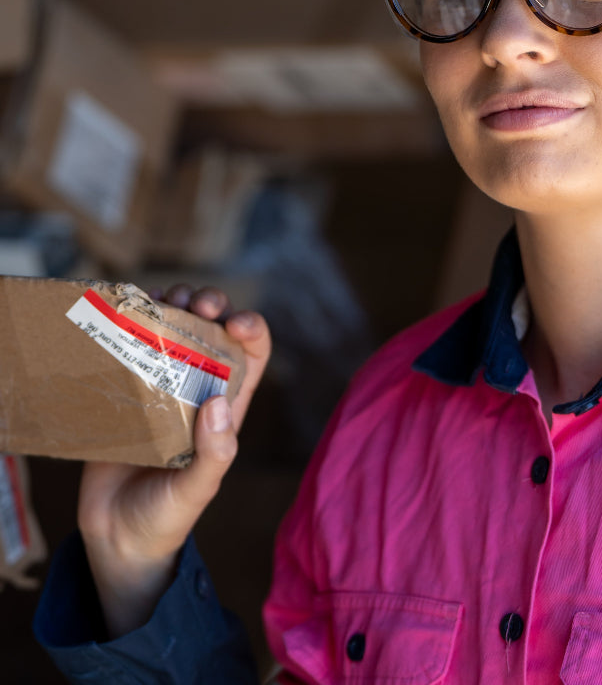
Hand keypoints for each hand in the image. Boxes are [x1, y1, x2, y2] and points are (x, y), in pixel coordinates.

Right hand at [77, 285, 270, 637]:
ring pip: (173, 328)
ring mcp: (159, 385)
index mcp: (228, 404)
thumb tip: (219, 402)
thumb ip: (215, 453)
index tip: (234, 322)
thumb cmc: (167, 518)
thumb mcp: (198, 489)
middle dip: (209, 304)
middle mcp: (198, 386)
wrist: (116, 538)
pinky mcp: (123, 390)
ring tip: (163, 298)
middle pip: (212, 329)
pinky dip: (130, 321)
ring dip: (173, 304)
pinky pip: (130, 344)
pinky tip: (123, 310)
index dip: (251, 328)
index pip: (252, 352)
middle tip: (195, 302)